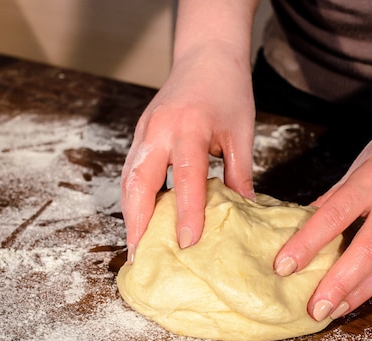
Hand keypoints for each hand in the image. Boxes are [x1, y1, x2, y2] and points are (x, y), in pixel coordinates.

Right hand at [121, 44, 255, 262]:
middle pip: (139, 181)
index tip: (189, 244)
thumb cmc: (228, 91)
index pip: (186, 177)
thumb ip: (239, 173)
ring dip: (129, 212)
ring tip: (135, 245)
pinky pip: (131, 169)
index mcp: (190, 127)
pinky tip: (139, 217)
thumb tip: (243, 212)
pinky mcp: (141, 132)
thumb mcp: (241, 131)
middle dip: (137, 221)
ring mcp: (145, 130)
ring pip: (128, 177)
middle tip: (140, 255)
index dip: (187, 212)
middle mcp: (160, 130)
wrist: (207, 55)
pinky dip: (132, 196)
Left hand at [274, 103, 371, 320]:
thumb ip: (336, 196)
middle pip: (367, 250)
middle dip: (338, 283)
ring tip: (334, 311)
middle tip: (314, 310)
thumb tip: (305, 224)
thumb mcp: (362, 161)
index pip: (334, 216)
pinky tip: (361, 294)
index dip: (306, 244)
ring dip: (360, 292)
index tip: (283, 266)